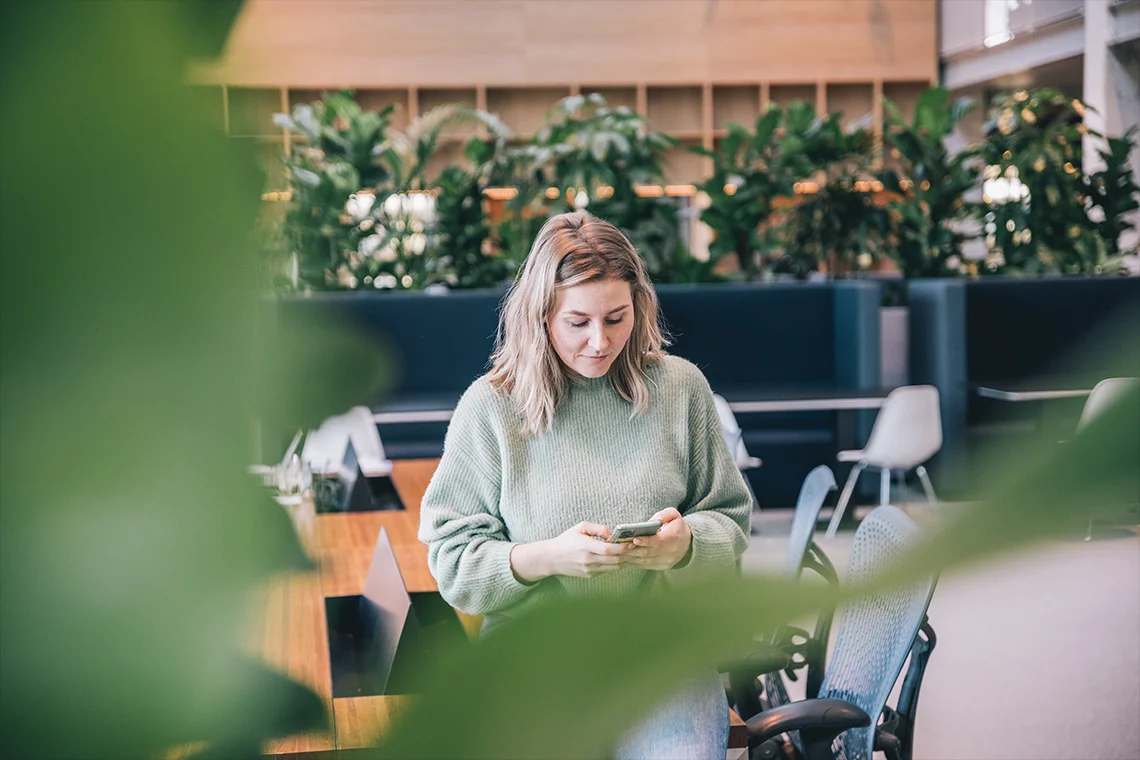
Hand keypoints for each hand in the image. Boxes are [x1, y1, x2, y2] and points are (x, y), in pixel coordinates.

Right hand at [510, 522, 625, 581]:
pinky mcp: (590, 575)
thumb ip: (597, 528)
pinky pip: (607, 570)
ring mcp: (590, 570)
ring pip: (613, 567)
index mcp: (586, 546)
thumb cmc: (566, 540)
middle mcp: (588, 560)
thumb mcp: (579, 527)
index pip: (608, 549)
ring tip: (632, 553)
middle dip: (627, 554)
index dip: (622, 547)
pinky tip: (621, 558)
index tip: (631, 542)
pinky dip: (615, 565)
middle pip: (614, 560)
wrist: (552, 558)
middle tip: (637, 547)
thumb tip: (611, 533)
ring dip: (624, 560)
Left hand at [621, 507, 691, 570]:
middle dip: (631, 550)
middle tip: (617, 546)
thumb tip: (652, 520)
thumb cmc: (677, 527)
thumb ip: (664, 514)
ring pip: (643, 561)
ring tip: (614, 551)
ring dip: (628, 557)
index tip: (634, 539)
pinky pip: (643, 565)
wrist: (688, 545)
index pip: (658, 542)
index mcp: (673, 538)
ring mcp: (664, 562)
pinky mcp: (659, 567)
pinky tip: (620, 556)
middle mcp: (669, 552)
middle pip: (647, 553)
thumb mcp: (674, 515)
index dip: (646, 542)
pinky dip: (631, 561)